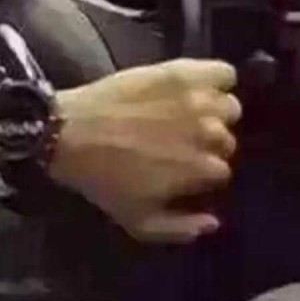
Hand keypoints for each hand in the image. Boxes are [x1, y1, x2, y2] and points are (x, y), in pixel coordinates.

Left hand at [50, 59, 241, 242]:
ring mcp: (197, 100)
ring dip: (218, 113)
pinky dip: (220, 78)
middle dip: (211, 144)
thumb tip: (214, 223)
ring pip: (230, 107)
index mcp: (201, 169)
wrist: (69, 135)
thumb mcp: (141, 222)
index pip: (223, 171)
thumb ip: (182, 228)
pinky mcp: (182, 72)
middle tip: (184, 142)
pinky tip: (204, 86)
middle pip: (227, 139)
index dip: (204, 172)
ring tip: (194, 115)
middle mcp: (208, 134)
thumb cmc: (105, 182)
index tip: (188, 169)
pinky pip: (223, 72)